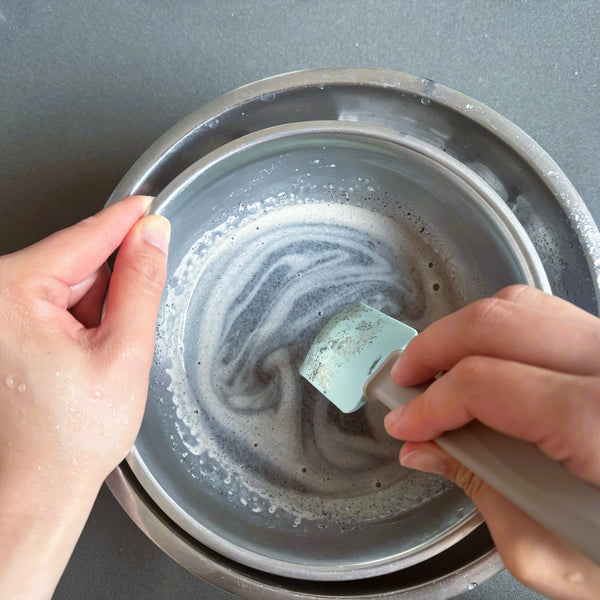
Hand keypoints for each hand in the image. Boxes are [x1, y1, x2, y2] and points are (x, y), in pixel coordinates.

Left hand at [0, 195, 168, 598]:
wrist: (39, 486)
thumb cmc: (71, 435)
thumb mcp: (125, 351)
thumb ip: (141, 284)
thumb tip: (153, 236)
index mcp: (12, 295)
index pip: (84, 237)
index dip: (127, 220)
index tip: (152, 205)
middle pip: (77, 261)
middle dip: (115, 281)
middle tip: (131, 325)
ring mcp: (0, 314)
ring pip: (70, 283)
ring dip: (100, 305)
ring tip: (105, 355)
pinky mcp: (7, 329)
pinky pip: (56, 304)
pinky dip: (84, 318)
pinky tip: (91, 353)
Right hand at [384, 285, 599, 599]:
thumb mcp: (554, 553)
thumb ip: (482, 492)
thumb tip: (425, 448)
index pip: (486, 385)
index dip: (430, 403)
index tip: (404, 423)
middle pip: (496, 324)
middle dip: (432, 348)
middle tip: (404, 380)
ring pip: (520, 306)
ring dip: (462, 332)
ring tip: (435, 365)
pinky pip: (546, 316)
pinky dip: (499, 329)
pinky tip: (481, 357)